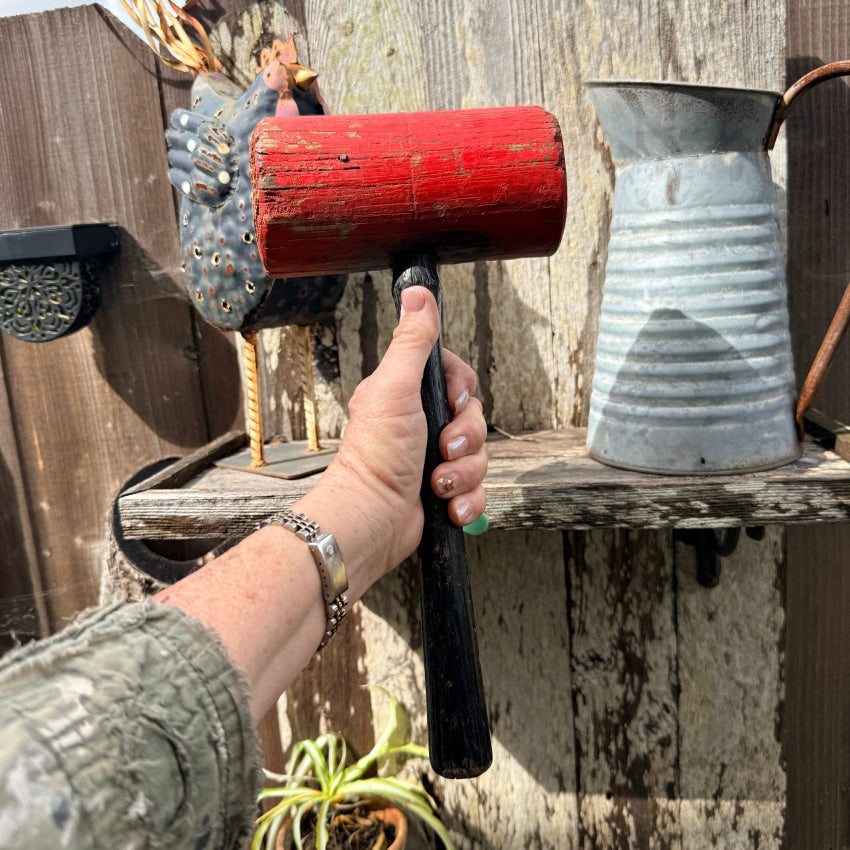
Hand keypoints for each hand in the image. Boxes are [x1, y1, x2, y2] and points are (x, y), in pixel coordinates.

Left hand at [304, 286, 486, 592]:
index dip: (461, 392)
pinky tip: (448, 506)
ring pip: (479, 456)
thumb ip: (413, 342)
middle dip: (466, 440)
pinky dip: (466, 501)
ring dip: (465, 473)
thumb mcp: (396, 388)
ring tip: (439, 484)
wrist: (373, 520)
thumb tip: (417, 293)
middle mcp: (421, 425)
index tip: (450, 402)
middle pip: (474, 418)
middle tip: (442, 450)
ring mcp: (433, 460)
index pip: (457, 380)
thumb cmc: (376, 458)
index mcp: (407, 395)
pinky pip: (476, 490)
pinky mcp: (443, 492)